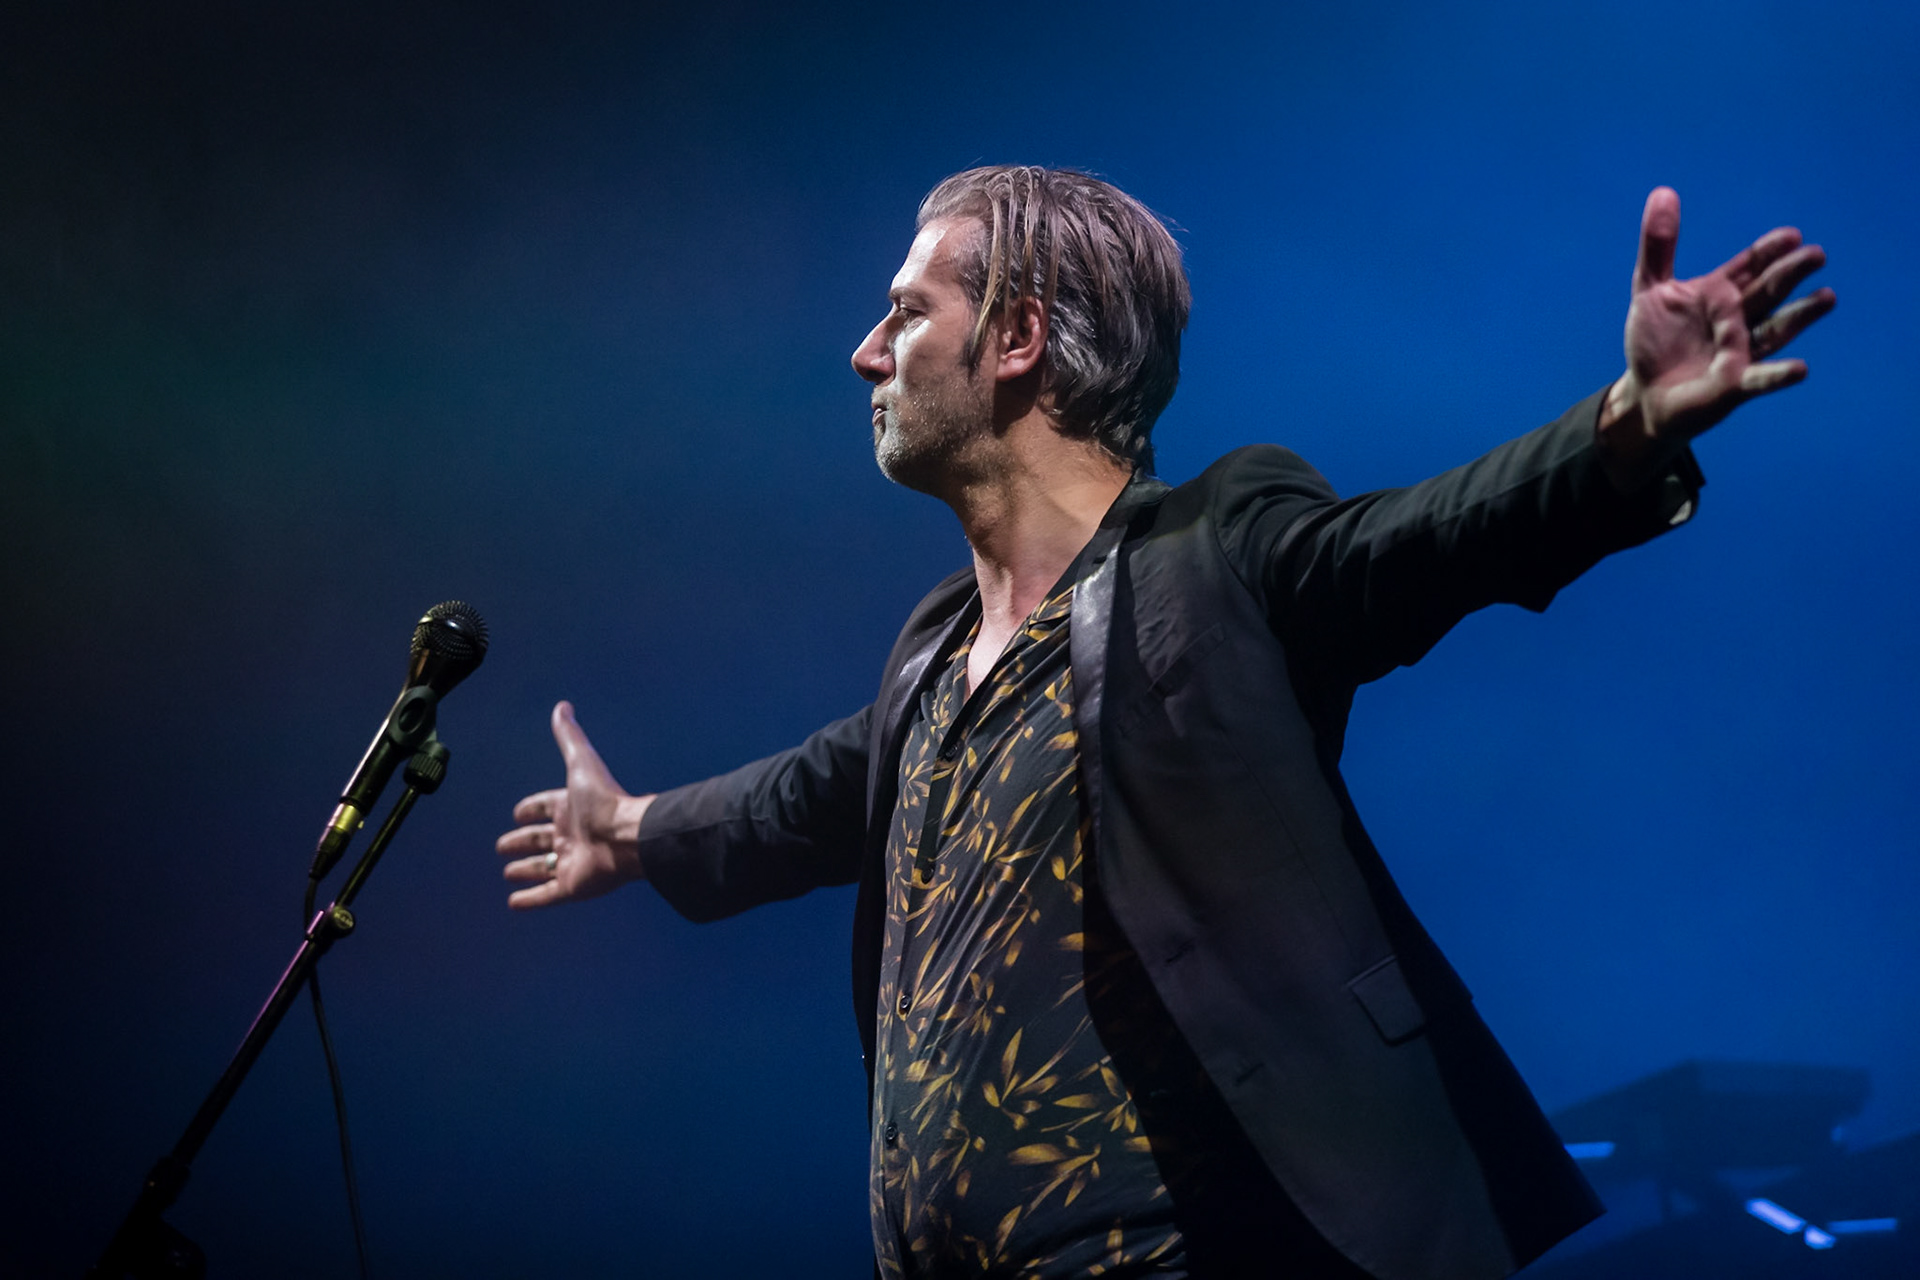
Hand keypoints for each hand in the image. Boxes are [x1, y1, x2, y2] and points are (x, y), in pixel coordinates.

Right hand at [496, 700, 652, 909]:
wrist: (628, 837)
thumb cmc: (604, 800)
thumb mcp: (581, 763)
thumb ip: (570, 737)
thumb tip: (562, 706)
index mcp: (571, 808)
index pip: (545, 808)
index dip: (532, 810)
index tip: (518, 813)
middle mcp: (570, 835)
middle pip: (540, 839)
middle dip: (522, 842)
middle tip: (502, 846)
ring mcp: (570, 863)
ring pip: (542, 868)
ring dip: (525, 871)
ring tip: (509, 872)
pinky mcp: (571, 887)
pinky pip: (546, 896)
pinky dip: (529, 900)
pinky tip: (513, 902)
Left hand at [1597, 187, 1834, 488]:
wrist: (1644, 394)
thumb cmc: (1654, 341)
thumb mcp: (1649, 289)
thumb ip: (1658, 246)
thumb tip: (1664, 191)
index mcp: (1721, 292)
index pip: (1751, 266)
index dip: (1769, 251)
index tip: (1790, 236)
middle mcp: (1739, 319)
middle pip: (1769, 291)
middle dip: (1790, 274)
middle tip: (1816, 254)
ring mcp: (1741, 351)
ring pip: (1777, 329)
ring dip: (1801, 314)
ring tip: (1827, 297)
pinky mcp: (1734, 385)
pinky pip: (1760, 379)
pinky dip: (1778, 374)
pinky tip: (1799, 369)